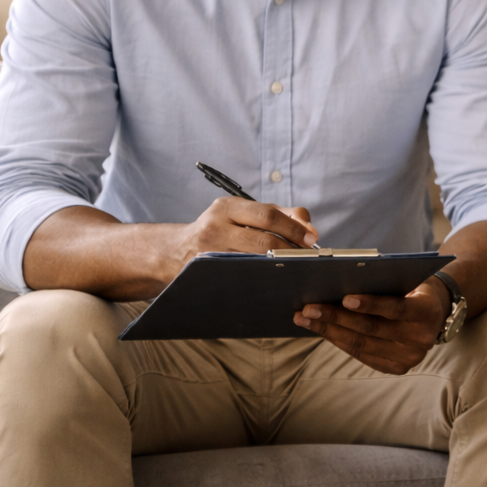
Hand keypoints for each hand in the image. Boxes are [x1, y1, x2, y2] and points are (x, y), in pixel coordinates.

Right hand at [162, 198, 317, 280]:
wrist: (174, 251)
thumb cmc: (220, 230)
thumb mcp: (242, 215)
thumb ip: (277, 215)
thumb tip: (310, 228)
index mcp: (228, 206)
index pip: (268, 215)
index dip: (294, 227)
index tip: (312, 239)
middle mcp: (215, 225)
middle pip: (262, 237)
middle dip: (291, 248)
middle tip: (308, 257)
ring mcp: (209, 251)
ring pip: (253, 260)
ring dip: (279, 265)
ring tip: (296, 268)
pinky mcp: (207, 272)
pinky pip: (241, 275)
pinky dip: (262, 277)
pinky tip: (275, 280)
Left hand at [293, 278, 451, 373]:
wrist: (435, 314)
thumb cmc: (413, 289)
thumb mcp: (408, 282)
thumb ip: (384, 285)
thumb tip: (340, 286)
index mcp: (426, 312)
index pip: (396, 308)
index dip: (370, 304)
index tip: (344, 298)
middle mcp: (420, 339)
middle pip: (372, 329)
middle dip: (336, 318)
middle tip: (309, 308)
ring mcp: (409, 358)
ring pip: (361, 345)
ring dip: (329, 331)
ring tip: (306, 319)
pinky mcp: (397, 368)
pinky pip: (362, 355)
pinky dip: (339, 341)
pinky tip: (323, 330)